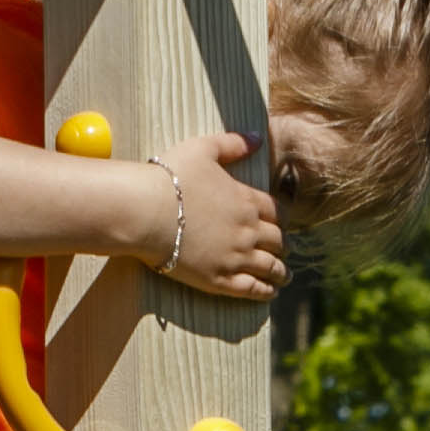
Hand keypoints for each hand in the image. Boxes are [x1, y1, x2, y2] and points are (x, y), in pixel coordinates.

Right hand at [135, 125, 284, 299]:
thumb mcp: (203, 148)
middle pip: (277, 240)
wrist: (145, 212)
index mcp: (247, 200)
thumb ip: (233, 143)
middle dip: (283, 244)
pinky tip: (270, 292)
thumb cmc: (170, 177)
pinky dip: (266, 291)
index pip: (277, 211)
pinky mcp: (219, 280)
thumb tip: (257, 137)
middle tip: (283, 249)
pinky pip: (252, 289)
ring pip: (270, 267)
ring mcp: (235, 258)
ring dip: (281, 272)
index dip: (281, 218)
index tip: (281, 223)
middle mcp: (248, 231)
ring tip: (284, 276)